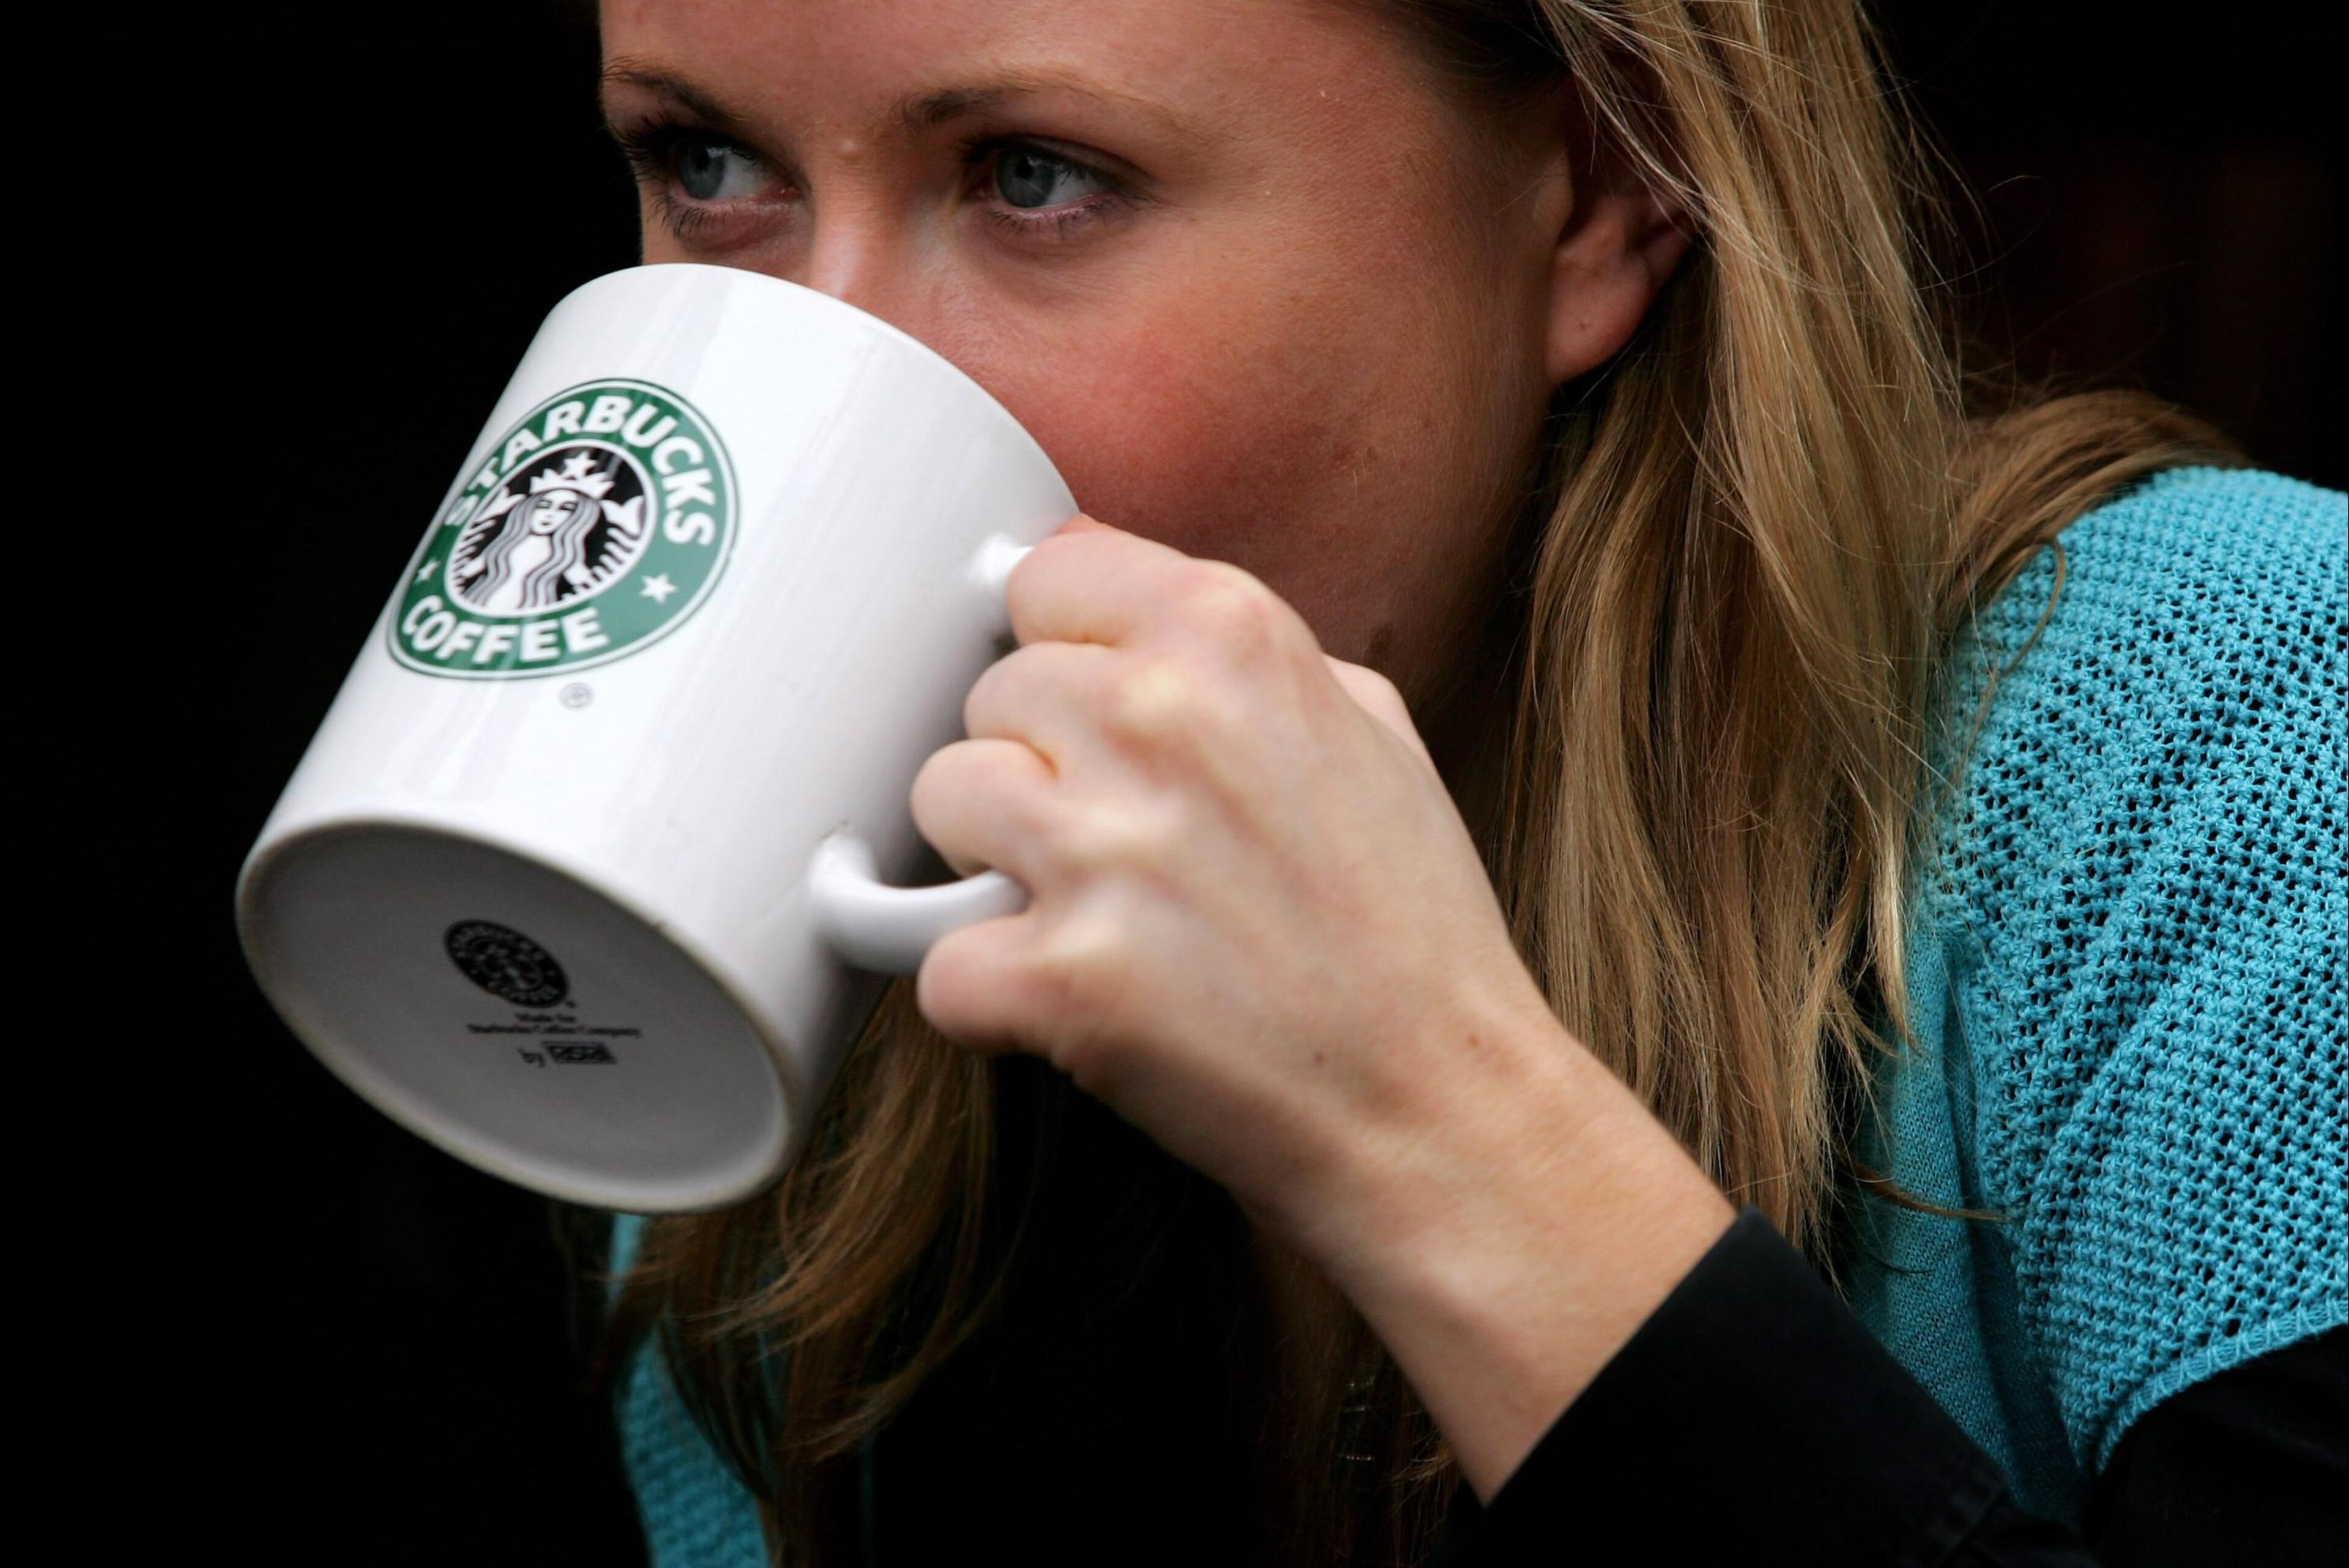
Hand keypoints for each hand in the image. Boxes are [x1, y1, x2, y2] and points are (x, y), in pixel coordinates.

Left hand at [911, 516, 1730, 1496]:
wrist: (1440, 1106)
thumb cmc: (1408, 928)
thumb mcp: (1368, 726)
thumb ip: (1241, 652)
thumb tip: (1118, 611)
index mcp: (1231, 634)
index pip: (1044, 573)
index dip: (1061, 652)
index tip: (1090, 714)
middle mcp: (1157, 717)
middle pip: (989, 694)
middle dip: (1038, 768)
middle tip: (1121, 848)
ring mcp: (1102, 847)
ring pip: (939, 798)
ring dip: (993, 864)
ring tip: (1091, 916)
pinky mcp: (1059, 977)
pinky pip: (933, 956)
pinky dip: (988, 995)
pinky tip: (1071, 1008)